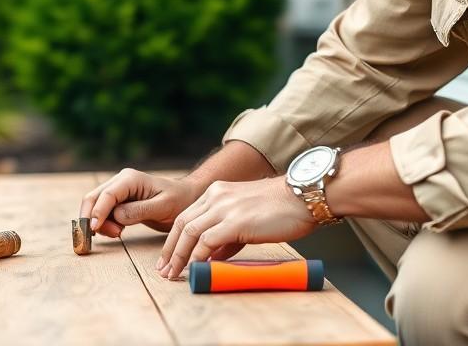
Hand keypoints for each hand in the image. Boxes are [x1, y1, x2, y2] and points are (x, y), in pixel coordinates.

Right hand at [80, 168, 205, 238]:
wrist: (186, 198)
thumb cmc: (179, 200)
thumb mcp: (163, 206)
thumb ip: (140, 210)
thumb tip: (117, 215)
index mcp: (130, 179)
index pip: (107, 195)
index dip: (98, 212)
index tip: (94, 229)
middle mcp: (120, 181)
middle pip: (94, 198)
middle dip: (91, 218)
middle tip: (101, 236)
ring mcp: (118, 191)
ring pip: (95, 206)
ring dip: (99, 223)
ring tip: (118, 233)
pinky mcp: (118, 201)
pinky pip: (103, 212)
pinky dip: (104, 223)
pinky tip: (117, 231)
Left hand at [155, 176, 318, 279]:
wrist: (303, 198)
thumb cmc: (281, 210)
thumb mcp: (246, 218)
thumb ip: (227, 236)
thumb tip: (210, 257)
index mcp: (217, 192)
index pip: (186, 215)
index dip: (174, 239)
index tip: (169, 258)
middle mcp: (216, 196)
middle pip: (181, 223)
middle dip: (170, 249)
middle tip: (164, 270)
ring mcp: (224, 207)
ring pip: (189, 232)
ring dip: (179, 256)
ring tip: (174, 274)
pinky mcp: (235, 221)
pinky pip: (206, 241)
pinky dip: (197, 257)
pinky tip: (195, 269)